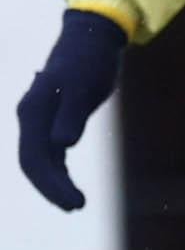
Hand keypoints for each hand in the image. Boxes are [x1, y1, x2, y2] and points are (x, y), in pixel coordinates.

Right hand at [15, 6, 125, 211]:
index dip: (51, 185)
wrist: (89, 41)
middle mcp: (30, 119)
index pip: (34, 159)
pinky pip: (49, 153)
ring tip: (76, 204)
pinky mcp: (53, 121)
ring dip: (54, 183)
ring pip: (40, 160)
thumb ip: (72, 116)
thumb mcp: (83, 88)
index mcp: (32, 114)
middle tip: (77, 207)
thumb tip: (62, 145)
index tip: (74, 204)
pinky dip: (58, 171)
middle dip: (51, 188)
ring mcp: (39, 121)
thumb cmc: (88, 63)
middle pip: (33, 163)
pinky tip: (69, 185)